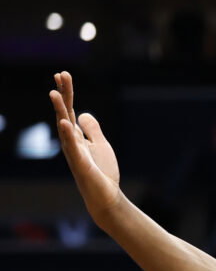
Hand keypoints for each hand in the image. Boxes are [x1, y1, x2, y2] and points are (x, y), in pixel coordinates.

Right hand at [49, 71, 121, 217]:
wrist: (106, 196)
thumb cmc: (102, 172)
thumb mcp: (101, 145)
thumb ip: (92, 129)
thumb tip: (83, 113)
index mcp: (77, 136)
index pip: (70, 109)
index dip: (67, 92)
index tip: (63, 74)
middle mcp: (72, 141)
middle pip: (65, 113)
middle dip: (63, 94)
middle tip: (60, 74)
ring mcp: (74, 152)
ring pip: (64, 127)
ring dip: (60, 110)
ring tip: (54, 93)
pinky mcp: (80, 163)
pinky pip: (73, 146)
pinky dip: (68, 134)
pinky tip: (65, 121)